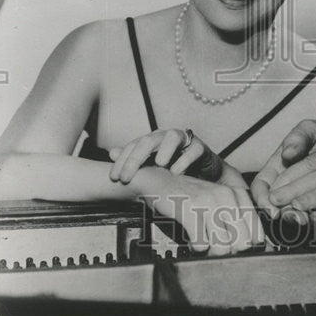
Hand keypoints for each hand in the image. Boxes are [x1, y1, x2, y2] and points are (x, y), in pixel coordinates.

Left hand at [109, 128, 225, 183]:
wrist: (203, 170)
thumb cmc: (174, 166)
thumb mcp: (152, 165)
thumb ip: (134, 159)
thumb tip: (111, 152)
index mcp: (152, 141)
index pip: (133, 146)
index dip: (121, 160)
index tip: (114, 178)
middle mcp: (166, 137)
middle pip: (148, 141)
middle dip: (135, 158)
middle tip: (126, 177)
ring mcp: (184, 141)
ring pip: (172, 137)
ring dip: (164, 149)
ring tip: (158, 164)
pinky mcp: (200, 148)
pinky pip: (193, 150)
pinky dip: (184, 160)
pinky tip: (177, 172)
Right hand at [133, 167, 264, 255]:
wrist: (162, 181)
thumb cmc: (193, 197)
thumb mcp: (219, 203)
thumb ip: (236, 221)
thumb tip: (254, 247)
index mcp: (237, 194)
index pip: (256, 232)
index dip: (250, 248)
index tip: (239, 252)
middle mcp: (226, 196)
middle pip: (242, 243)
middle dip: (231, 253)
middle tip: (219, 249)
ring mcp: (208, 202)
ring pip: (223, 247)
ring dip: (213, 253)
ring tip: (206, 245)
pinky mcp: (189, 211)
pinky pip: (201, 244)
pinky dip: (198, 247)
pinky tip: (194, 241)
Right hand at [251, 120, 315, 216]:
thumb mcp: (311, 130)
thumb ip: (299, 138)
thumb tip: (287, 153)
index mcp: (277, 169)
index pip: (260, 188)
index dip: (262, 198)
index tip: (271, 204)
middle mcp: (286, 186)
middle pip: (275, 206)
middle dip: (282, 213)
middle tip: (292, 215)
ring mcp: (301, 197)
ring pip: (293, 213)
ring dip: (297, 218)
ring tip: (305, 219)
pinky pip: (314, 216)